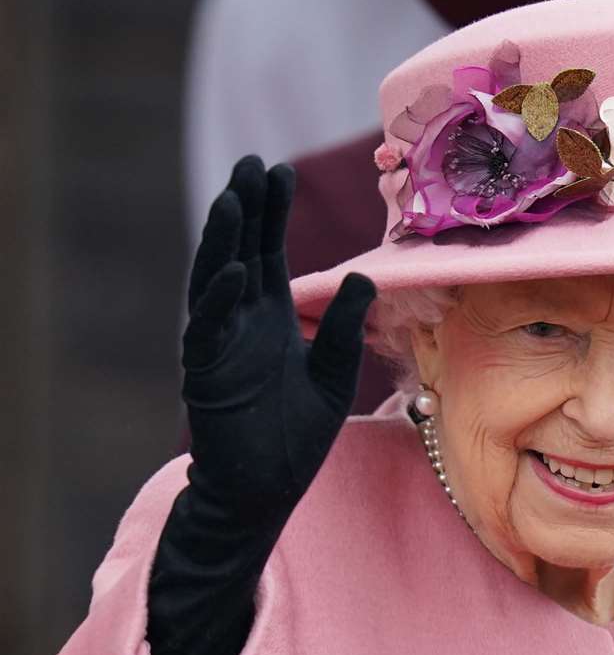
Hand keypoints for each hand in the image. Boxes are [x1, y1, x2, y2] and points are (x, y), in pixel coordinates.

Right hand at [182, 155, 374, 527]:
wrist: (264, 491)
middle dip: (245, 210)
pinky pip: (208, 330)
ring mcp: (220, 345)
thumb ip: (344, 330)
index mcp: (270, 318)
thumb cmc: (295, 439)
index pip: (268, 252)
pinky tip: (235, 271)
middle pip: (239, 253)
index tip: (280, 171)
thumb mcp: (332, 377)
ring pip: (216, 280)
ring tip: (233, 199)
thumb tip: (366, 278)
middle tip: (252, 163)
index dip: (272, 213)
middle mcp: (241, 322)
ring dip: (224, 241)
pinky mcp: (207, 374)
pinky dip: (221, 300)